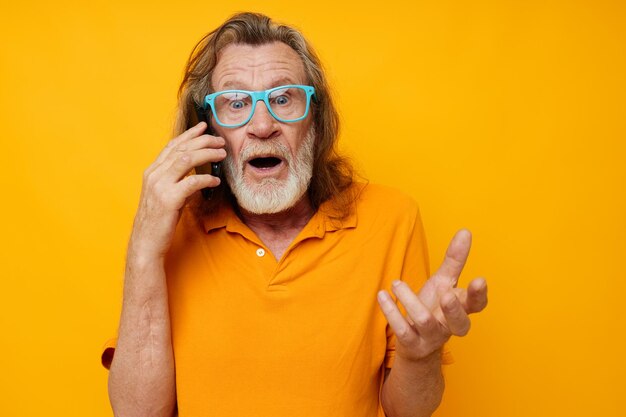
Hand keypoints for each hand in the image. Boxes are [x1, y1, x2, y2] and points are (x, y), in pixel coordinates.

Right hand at [129, 122, 225, 259]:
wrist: (146, 242)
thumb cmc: (158, 221)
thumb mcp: (166, 196)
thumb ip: (177, 182)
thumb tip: (196, 175)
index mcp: (152, 172)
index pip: (172, 146)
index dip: (189, 135)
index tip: (203, 127)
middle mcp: (154, 175)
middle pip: (181, 149)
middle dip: (203, 141)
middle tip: (220, 141)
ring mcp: (160, 186)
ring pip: (186, 159)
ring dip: (207, 154)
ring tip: (222, 154)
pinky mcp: (169, 200)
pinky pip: (192, 182)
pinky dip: (206, 178)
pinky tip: (216, 179)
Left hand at [377, 229, 487, 361]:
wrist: (416, 344)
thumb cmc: (434, 308)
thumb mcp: (444, 282)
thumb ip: (454, 260)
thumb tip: (466, 231)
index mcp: (461, 309)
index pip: (476, 305)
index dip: (479, 295)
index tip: (479, 280)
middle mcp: (449, 326)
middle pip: (460, 324)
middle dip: (454, 309)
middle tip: (446, 295)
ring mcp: (431, 337)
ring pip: (425, 322)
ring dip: (410, 301)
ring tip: (396, 283)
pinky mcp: (412, 344)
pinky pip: (403, 330)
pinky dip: (391, 312)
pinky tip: (383, 295)